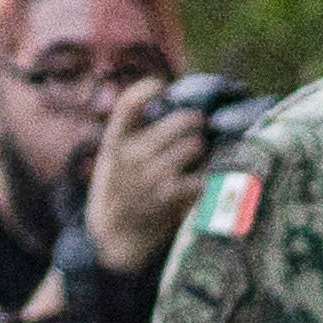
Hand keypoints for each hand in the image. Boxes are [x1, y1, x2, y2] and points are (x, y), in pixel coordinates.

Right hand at [83, 84, 211, 274]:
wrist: (114, 236)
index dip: (146, 90)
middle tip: (198, 126)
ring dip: (203, 147)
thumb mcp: (113, 157)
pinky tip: (205, 175)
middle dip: (195, 121)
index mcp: (115, 141)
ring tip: (200, 152)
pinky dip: (209, 174)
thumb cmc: (120, 189)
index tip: (160, 86)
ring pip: (194, 146)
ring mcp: (151, 177)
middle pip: (180, 122)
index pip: (128, 105)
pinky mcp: (170, 198)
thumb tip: (173, 103)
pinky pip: (202, 176)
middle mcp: (132, 156)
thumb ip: (134, 132)